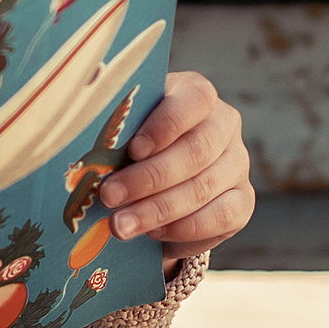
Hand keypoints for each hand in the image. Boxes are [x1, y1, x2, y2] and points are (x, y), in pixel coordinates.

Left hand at [99, 70, 254, 263]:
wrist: (161, 184)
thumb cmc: (135, 146)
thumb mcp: (126, 129)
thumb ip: (115, 129)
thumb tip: (85, 135)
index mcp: (196, 94)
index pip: (195, 99)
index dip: (165, 125)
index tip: (133, 149)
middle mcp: (225, 124)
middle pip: (196, 150)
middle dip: (149, 178)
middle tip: (109, 196)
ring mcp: (238, 163)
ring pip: (203, 188)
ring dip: (157, 210)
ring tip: (119, 225)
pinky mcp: (243, 201)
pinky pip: (220, 217)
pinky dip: (182, 228)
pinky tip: (152, 233)